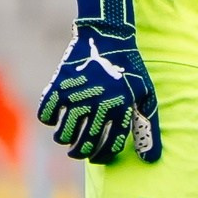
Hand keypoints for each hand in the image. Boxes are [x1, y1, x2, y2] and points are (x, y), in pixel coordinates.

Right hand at [36, 0, 161, 163]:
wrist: (108, 36)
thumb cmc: (130, 69)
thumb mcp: (146, 96)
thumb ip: (149, 128)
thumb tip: (151, 160)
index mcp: (122, 109)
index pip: (110, 148)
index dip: (103, 156)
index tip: (98, 156)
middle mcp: (99, 106)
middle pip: (84, 146)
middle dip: (81, 153)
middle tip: (79, 150)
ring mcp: (78, 95)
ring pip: (63, 135)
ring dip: (65, 139)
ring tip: (68, 135)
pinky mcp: (59, 85)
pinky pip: (46, 115)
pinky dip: (49, 118)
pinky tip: (57, 114)